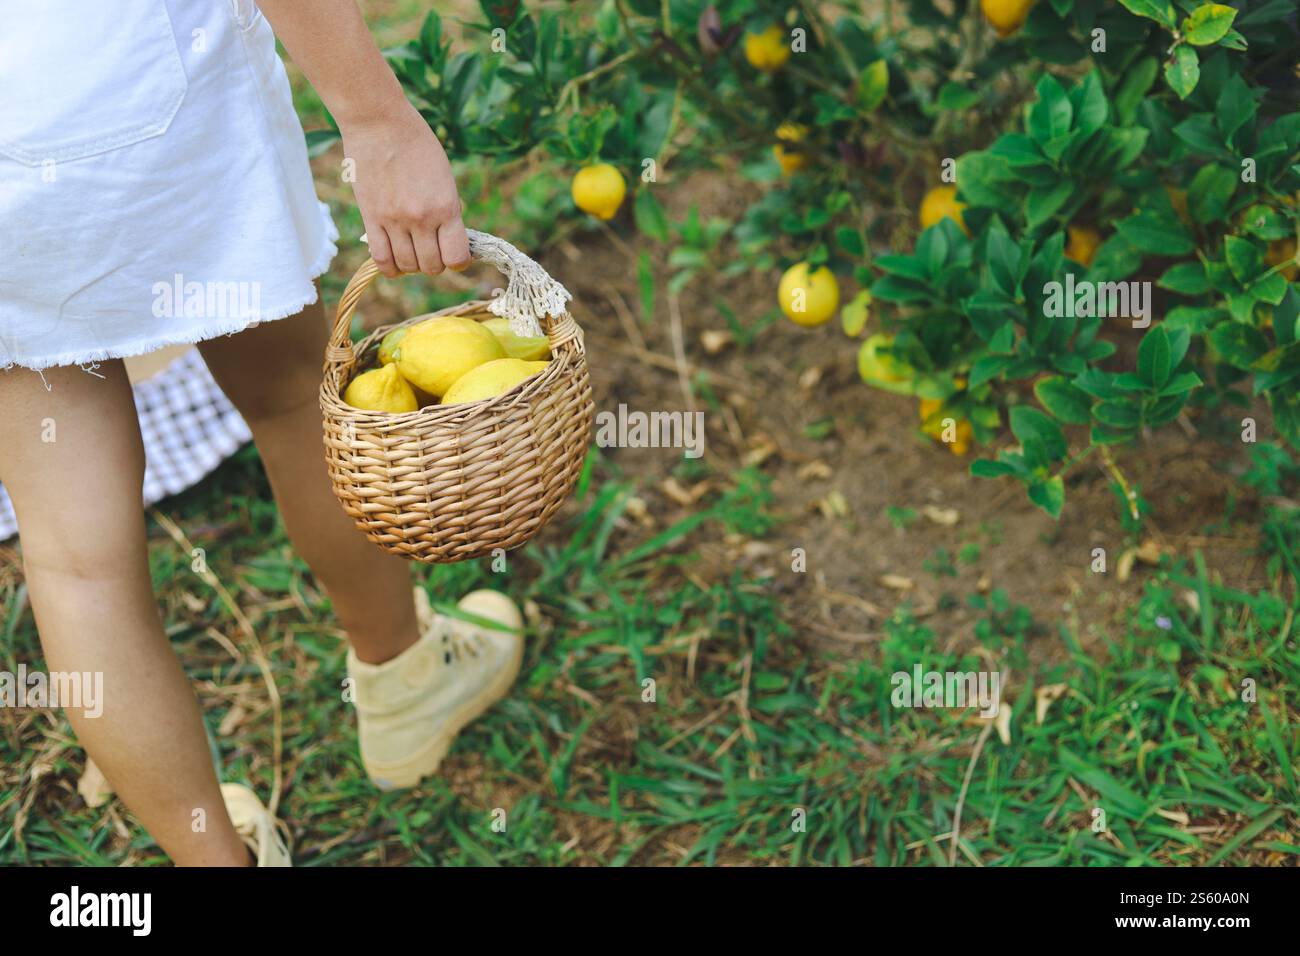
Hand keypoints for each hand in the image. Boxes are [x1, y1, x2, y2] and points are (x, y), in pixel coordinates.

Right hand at [341, 105, 469, 277]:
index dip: (459, 262)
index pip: (457, 258)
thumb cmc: (416, 143)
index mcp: (446, 207)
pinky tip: (394, 259)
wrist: (379, 122)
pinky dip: (390, 266)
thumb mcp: (444, 176)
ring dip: (413, 265)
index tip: (454, 255)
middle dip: (435, 264)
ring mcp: (394, 220)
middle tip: (430, 249)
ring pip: (408, 266)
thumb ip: (447, 209)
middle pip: (432, 267)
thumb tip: (448, 238)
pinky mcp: (371, 218)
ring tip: (411, 251)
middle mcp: (422, 218)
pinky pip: (381, 259)